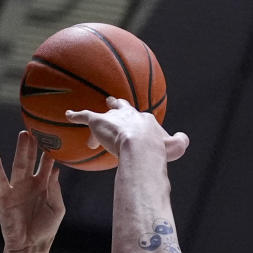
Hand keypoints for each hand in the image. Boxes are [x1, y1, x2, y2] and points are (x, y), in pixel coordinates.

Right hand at [0, 131, 64, 252]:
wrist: (30, 246)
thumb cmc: (46, 229)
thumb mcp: (57, 209)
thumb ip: (55, 190)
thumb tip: (55, 170)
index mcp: (44, 186)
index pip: (47, 164)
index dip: (50, 152)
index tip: (55, 137)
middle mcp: (30, 184)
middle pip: (31, 160)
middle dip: (34, 145)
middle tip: (36, 128)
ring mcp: (17, 188)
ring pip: (18, 164)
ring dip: (20, 150)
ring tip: (23, 134)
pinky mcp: (5, 196)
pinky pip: (1, 179)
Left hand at [65, 97, 188, 161]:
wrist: (141, 146)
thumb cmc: (157, 149)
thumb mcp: (174, 147)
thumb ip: (180, 142)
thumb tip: (184, 138)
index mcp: (144, 121)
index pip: (140, 120)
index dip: (137, 123)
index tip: (136, 125)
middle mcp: (128, 114)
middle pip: (122, 108)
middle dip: (118, 106)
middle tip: (113, 103)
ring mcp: (112, 117)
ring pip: (103, 115)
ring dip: (97, 118)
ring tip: (90, 118)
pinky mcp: (97, 120)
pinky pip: (84, 115)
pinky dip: (75, 114)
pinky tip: (68, 114)